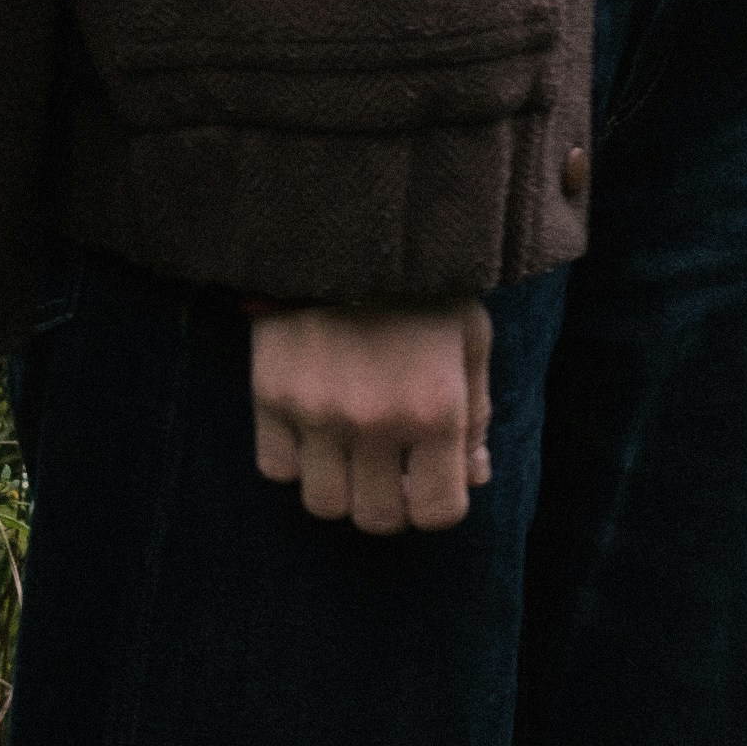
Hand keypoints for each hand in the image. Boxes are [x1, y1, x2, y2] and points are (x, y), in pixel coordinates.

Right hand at [249, 296, 494, 532]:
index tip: (430, 483)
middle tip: (390, 473)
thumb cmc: (421, 284)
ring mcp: (316, 413)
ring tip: (348, 455)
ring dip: (340, 489)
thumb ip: (477, 413)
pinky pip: (275, 470)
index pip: (438, 512)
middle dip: (390, 505)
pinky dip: (294, 463)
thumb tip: (474, 475)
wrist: (344, 226)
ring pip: (323, 504)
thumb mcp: (470, 339)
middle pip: (377, 519)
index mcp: (435, 410)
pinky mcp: (270, 395)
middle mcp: (374, 422)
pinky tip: (311, 433)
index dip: (436, 506)